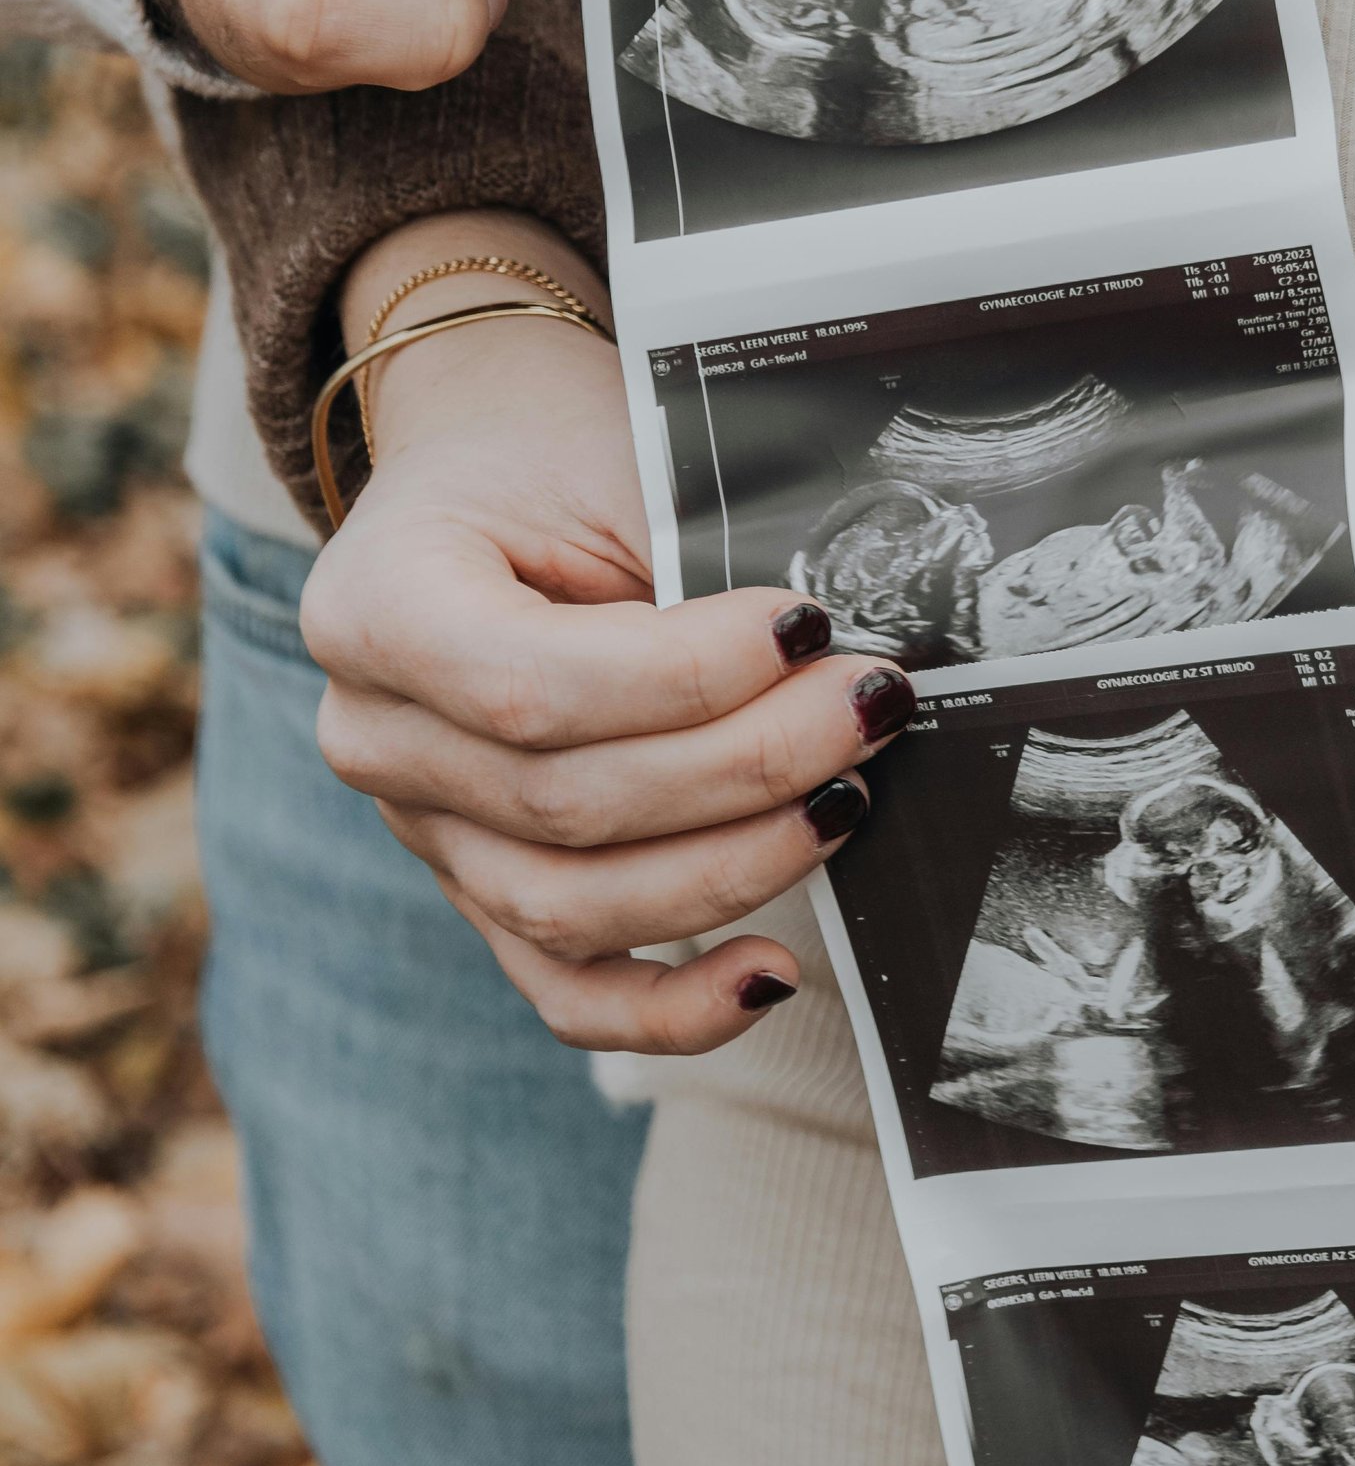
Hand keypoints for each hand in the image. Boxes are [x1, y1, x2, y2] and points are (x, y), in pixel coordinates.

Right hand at [300, 212, 910, 1051]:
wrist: (491, 477)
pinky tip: (772, 976)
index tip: (809, 628)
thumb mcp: (612, 457)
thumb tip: (835, 661)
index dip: (683, 679)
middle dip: (747, 765)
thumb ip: (693, 558)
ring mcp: (421, 831)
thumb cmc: (557, 455)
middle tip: (870, 703)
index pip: (529, 688)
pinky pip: (566, 990)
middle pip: (566, 804)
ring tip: (847, 794)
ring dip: (736, 865)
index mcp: (373, 607)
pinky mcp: (482, 892)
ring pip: (575, 907)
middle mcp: (373, 736)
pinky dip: (672, 1010)